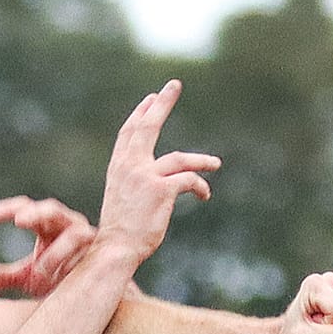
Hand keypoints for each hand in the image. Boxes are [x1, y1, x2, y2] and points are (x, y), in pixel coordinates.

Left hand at [0, 199, 97, 296]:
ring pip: (73, 231)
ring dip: (56, 251)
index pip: (25, 208)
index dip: (8, 209)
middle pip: (50, 209)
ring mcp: (87, 236)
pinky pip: (90, 255)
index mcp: (46, 225)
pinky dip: (76, 264)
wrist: (93, 294)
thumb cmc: (60, 279)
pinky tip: (63, 277)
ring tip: (38, 273)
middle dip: (36, 213)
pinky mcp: (102, 253)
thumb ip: (2, 277)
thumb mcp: (28, 277)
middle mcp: (66, 224)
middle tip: (19, 221)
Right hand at [95, 81, 218, 265]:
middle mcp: (130, 166)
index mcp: (118, 167)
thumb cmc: (121, 233)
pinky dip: (200, 186)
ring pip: (180, 158)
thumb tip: (156, 184)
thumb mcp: (123, 201)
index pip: (129, 133)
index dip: (141, 114)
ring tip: (216, 164)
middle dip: (162, 104)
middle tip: (174, 84)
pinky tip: (205, 195)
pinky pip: (189, 180)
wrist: (116, 249)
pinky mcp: (162, 190)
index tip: (151, 99)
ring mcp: (146, 176)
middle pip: (148, 126)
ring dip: (201, 161)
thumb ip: (135, 185)